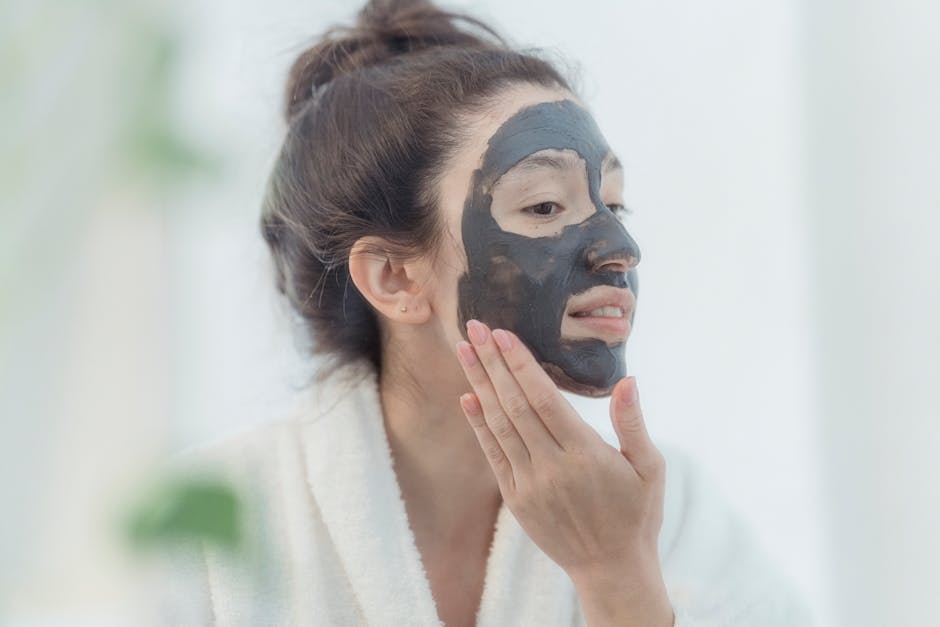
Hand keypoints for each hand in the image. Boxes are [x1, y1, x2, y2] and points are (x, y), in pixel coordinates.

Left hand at [455, 319, 666, 584]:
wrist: (611, 569)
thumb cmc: (636, 514)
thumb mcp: (649, 468)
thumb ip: (633, 423)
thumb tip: (628, 380)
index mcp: (585, 454)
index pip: (544, 399)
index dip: (520, 365)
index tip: (502, 334)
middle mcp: (551, 467)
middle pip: (514, 405)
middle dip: (492, 363)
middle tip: (473, 327)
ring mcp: (529, 484)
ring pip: (498, 425)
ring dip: (478, 385)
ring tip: (464, 351)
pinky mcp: (516, 499)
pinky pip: (493, 455)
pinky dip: (478, 425)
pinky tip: (467, 397)